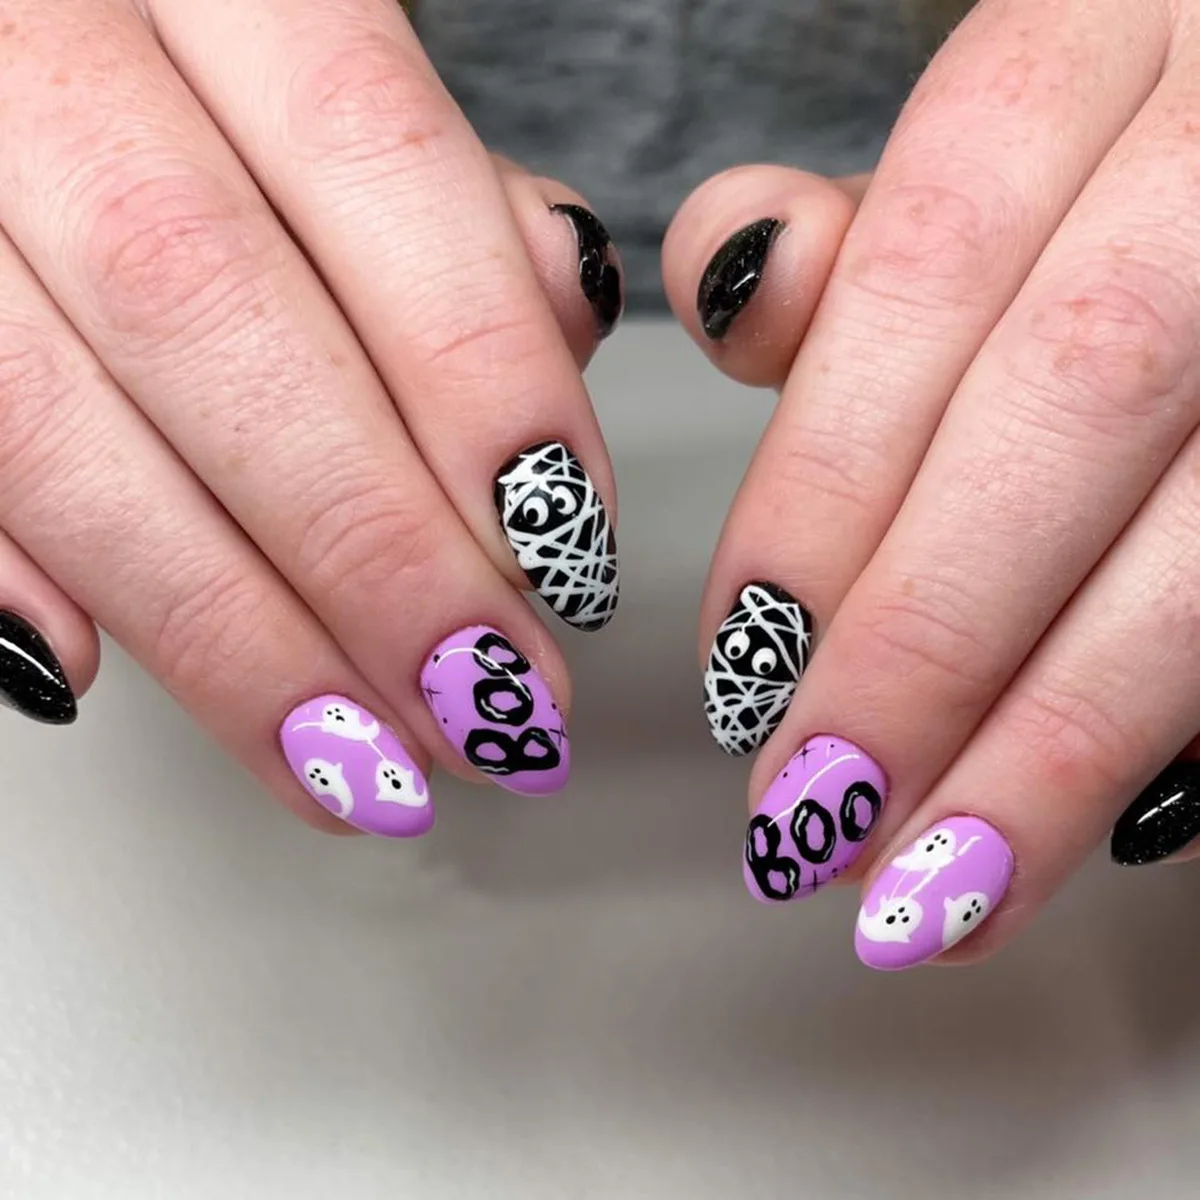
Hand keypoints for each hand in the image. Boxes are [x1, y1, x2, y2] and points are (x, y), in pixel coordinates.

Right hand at [0, 0, 624, 834]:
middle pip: (212, 313)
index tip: (566, 547)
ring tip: (360, 763)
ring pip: (54, 420)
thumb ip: (452, 204)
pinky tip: (107, 682)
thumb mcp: (336, 77)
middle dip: (371, 545)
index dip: (478, 372)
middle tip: (488, 701)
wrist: (18, 39)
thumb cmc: (206, 79)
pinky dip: (12, 573)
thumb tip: (564, 319)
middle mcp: (39, 42)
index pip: (373, 154)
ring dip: (224, 626)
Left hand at [665, 0, 1199, 965]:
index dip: (826, 487)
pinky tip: (1095, 822)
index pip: (933, 264)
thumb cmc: (1113, 160)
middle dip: (930, 640)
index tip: (744, 661)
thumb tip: (732, 288)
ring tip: (935, 886)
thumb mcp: (988, 149)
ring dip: (1062, 736)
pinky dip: (1184, 723)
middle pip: (1078, 399)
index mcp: (1105, 35)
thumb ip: (856, 239)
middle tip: (815, 812)